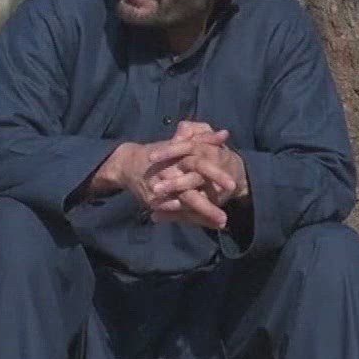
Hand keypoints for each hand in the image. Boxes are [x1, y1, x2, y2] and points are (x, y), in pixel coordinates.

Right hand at [91, 120, 234, 229]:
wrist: (127, 164)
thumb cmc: (158, 152)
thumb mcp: (179, 142)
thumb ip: (203, 138)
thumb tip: (225, 134)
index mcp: (176, 158)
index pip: (199, 165)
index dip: (215, 175)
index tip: (232, 185)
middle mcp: (167, 176)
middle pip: (190, 194)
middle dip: (207, 207)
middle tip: (225, 218)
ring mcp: (160, 192)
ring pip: (183, 206)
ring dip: (202, 216)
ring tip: (220, 223)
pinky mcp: (154, 202)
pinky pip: (175, 213)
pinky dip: (190, 218)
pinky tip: (208, 224)